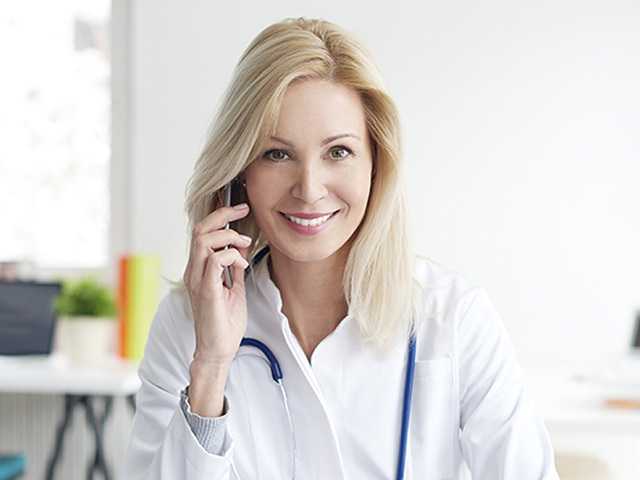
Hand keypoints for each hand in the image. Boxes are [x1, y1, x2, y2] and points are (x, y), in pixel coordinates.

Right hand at [182, 203, 252, 366]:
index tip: (240, 210)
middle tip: (244, 211)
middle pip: (200, 229)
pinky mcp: (206, 291)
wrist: (218, 350)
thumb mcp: (234, 288)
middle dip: (223, 215)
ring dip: (229, 236)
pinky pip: (213, 261)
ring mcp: (197, 280)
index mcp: (198, 269)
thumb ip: (233, 268)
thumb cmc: (225, 322)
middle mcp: (193, 271)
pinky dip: (230, 255)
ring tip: (245, 243)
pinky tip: (241, 263)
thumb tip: (239, 250)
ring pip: (203, 240)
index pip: (202, 232)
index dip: (219, 216)